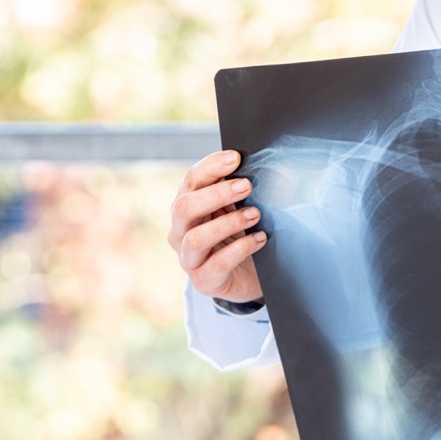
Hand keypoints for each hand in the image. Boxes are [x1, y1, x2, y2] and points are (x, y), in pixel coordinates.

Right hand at [168, 150, 266, 302]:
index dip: (210, 167)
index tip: (235, 158)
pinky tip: (260, 239)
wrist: (249, 277)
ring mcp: (189, 258)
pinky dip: (241, 249)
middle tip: (246, 185)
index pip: (190, 182)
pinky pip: (217, 264)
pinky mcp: (204, 281)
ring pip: (196, 238)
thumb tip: (259, 167)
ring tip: (255, 214)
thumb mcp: (239, 209)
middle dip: (216, 194)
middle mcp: (180, 232)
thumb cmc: (240, 236)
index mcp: (187, 207)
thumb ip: (240, 192)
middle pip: (184, 207)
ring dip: (228, 223)